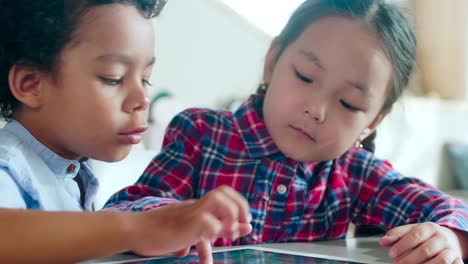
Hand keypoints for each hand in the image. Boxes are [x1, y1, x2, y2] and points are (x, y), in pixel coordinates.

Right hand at [128, 185, 251, 262]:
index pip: (223, 195)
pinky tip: (210, 241)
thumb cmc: (157, 233)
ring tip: (230, 232)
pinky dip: (215, 231)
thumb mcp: (188, 233)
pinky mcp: (186, 224)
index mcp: (196, 207)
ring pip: (219, 199)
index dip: (239, 205)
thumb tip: (226, 235)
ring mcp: (191, 213)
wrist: (134, 230)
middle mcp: (196, 206)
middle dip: (240, 207)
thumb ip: (208, 234)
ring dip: (230, 215)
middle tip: (242, 224)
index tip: (245, 221)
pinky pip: (208, 222)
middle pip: (224, 192)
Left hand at [379, 222, 463, 263]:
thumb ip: (397, 234)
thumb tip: (382, 241)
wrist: (451, 239)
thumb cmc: (427, 236)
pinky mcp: (458, 260)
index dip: (402, 246)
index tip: (391, 254)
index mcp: (429, 227)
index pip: (415, 236)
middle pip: (426, 250)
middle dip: (410, 259)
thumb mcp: (412, 230)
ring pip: (440, 260)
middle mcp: (442, 238)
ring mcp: (451, 250)